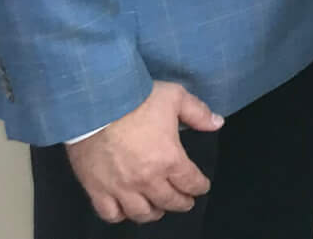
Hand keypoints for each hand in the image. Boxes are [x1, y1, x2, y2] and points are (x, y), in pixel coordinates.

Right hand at [67, 81, 221, 224]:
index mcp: (169, 159)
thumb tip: (217, 123)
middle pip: (169, 201)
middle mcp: (147, 179)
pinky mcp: (96, 189)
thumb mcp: (175, 97)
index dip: (200, 187)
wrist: (95, 105)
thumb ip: (198, 113)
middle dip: (181, 203)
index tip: (202, 187)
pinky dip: (120, 215)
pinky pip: (110, 213)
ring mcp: (120, 187)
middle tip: (186, 202)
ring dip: (154, 213)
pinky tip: (126, 210)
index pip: (190, 182)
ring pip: (141, 213)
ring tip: (158, 209)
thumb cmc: (136, 99)